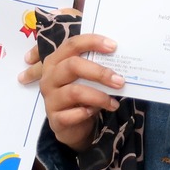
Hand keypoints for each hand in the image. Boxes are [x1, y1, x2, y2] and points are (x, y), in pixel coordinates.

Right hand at [23, 15, 123, 150]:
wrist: (72, 127)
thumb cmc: (81, 97)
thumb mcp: (86, 79)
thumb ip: (95, 68)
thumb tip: (121, 63)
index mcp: (56, 61)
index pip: (72, 45)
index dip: (92, 42)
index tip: (114, 46)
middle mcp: (49, 77)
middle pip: (72, 65)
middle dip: (99, 72)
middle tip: (120, 81)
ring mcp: (50, 98)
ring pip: (75, 92)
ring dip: (99, 97)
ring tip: (113, 103)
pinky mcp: (55, 118)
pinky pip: (72, 115)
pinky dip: (87, 113)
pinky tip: (95, 112)